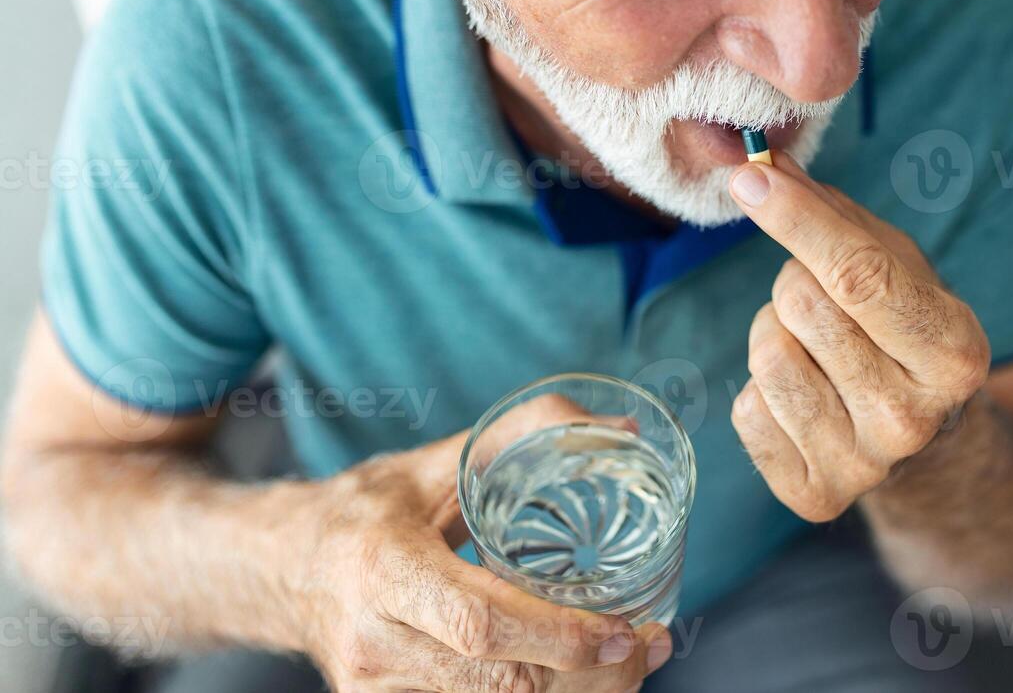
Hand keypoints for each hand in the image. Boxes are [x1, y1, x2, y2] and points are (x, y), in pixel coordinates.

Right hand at [287, 395, 672, 691]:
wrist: (282, 568)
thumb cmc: (365, 509)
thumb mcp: (435, 462)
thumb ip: (526, 435)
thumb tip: (620, 427)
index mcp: (385, 569)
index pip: (480, 622)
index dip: (559, 636)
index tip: (624, 629)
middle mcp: (375, 641)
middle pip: (500, 683)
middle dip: (587, 674)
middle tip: (647, 644)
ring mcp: (376, 689)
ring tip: (629, 659)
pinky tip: (578, 675)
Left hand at [727, 151, 990, 521]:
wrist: (929, 445)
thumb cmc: (905, 332)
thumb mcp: (897, 265)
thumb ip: (834, 214)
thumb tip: (760, 166)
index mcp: (954, 353)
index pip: (860, 276)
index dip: (798, 220)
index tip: (751, 180)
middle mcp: (914, 418)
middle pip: (803, 305)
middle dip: (796, 282)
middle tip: (826, 301)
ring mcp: (864, 465)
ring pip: (768, 355)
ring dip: (775, 335)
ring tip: (815, 350)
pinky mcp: (815, 497)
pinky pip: (746, 409)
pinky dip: (761, 392)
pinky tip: (804, 397)